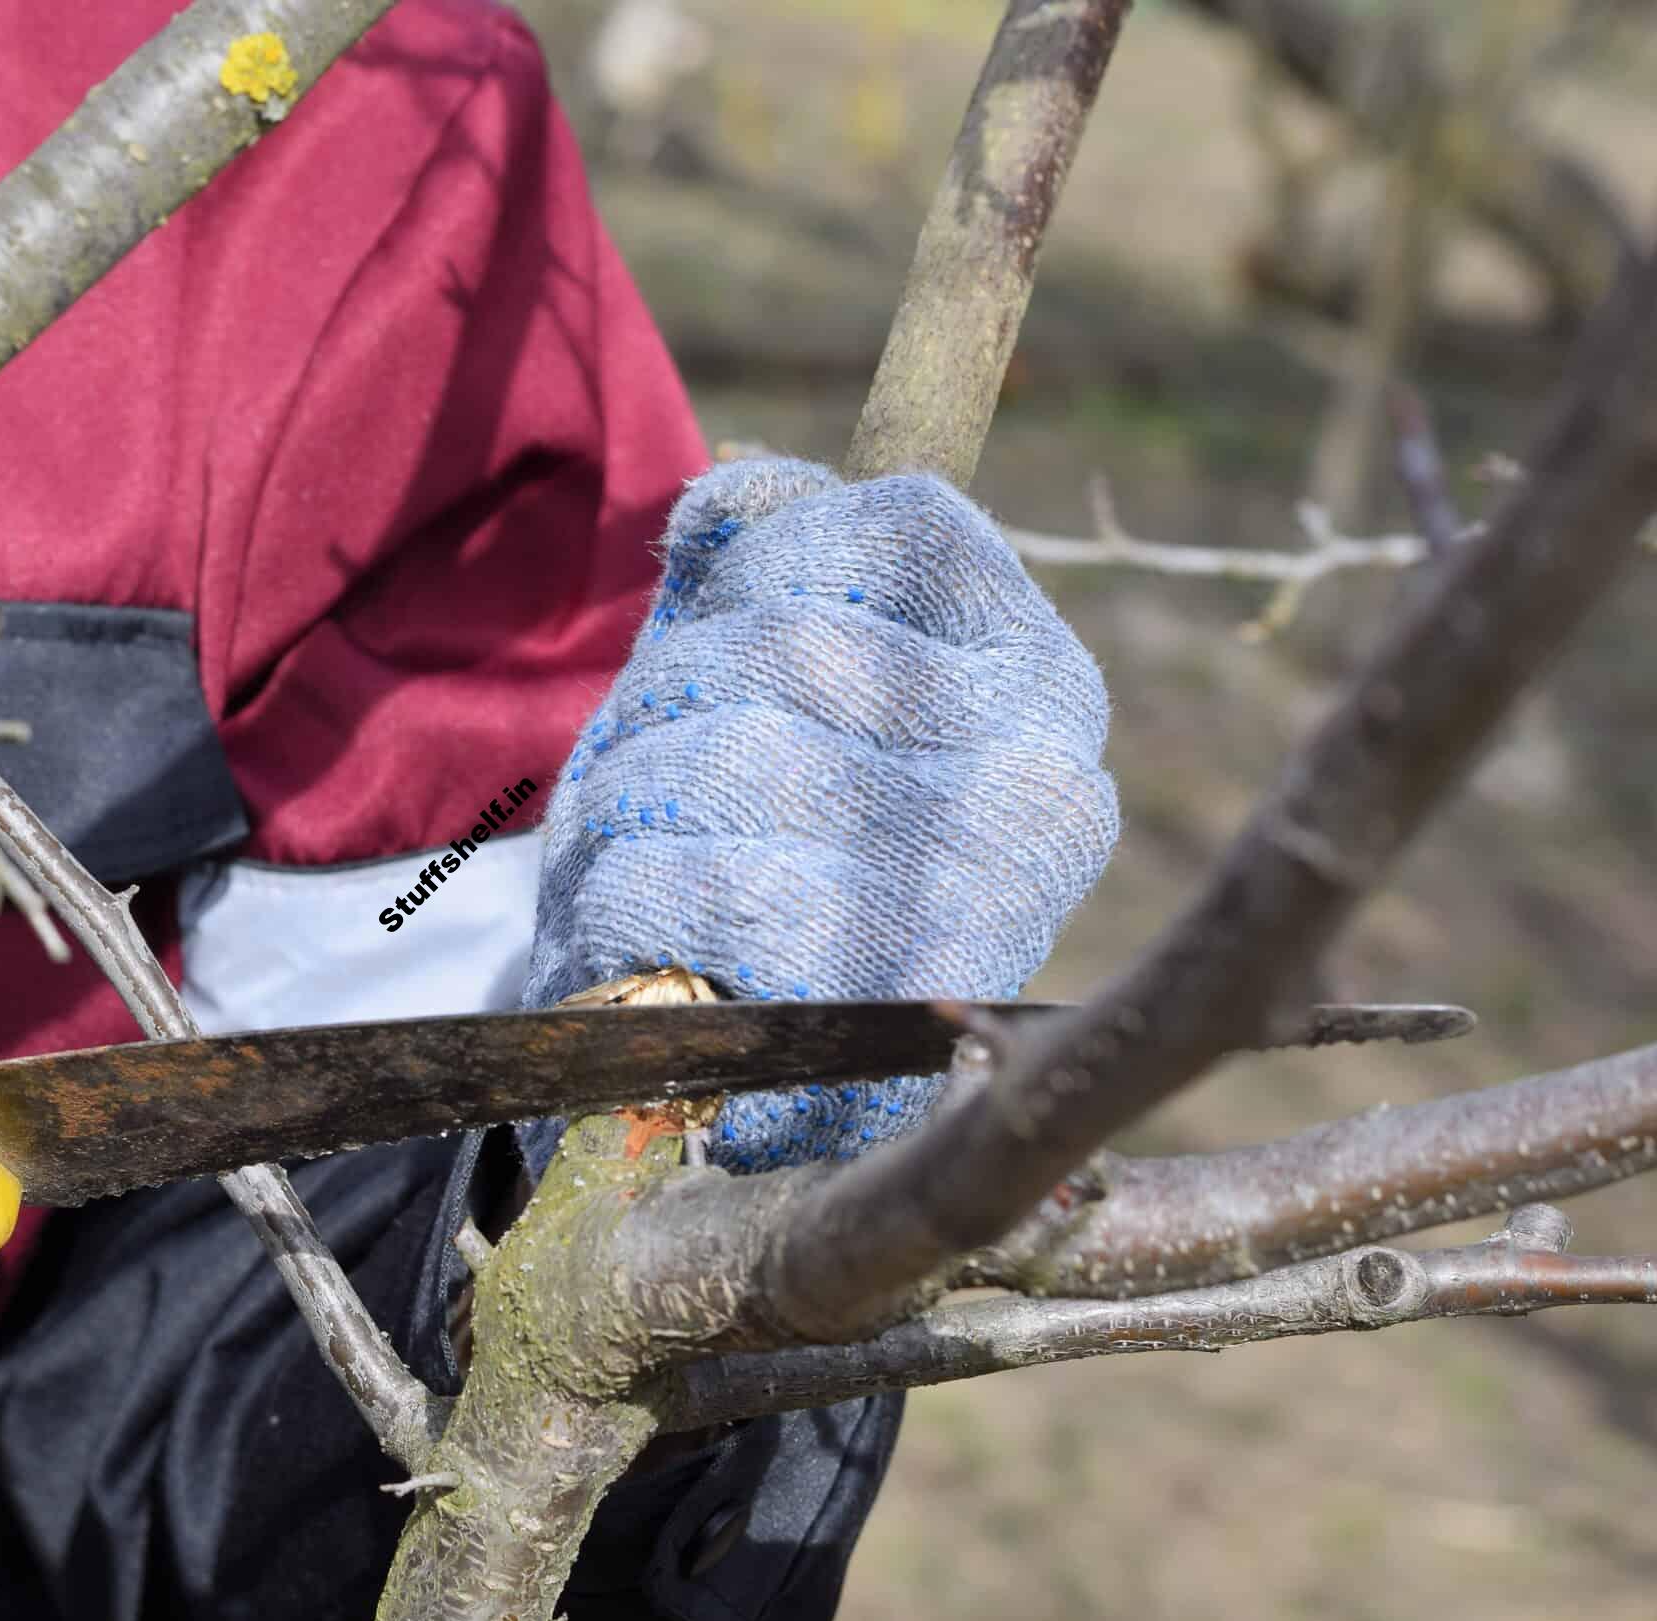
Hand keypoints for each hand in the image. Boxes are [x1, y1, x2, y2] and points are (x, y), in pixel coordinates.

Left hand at [523, 458, 1117, 1168]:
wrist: (752, 1094)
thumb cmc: (761, 851)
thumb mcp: (769, 682)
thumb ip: (766, 560)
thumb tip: (737, 490)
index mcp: (1041, 687)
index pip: (898, 525)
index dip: (770, 557)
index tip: (724, 630)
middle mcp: (1043, 784)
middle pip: (784, 641)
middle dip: (668, 703)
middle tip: (654, 781)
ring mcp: (971, 896)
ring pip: (718, 755)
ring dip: (623, 804)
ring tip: (642, 865)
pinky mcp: (865, 1003)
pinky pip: (679, 886)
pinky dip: (613, 903)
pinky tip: (639, 943)